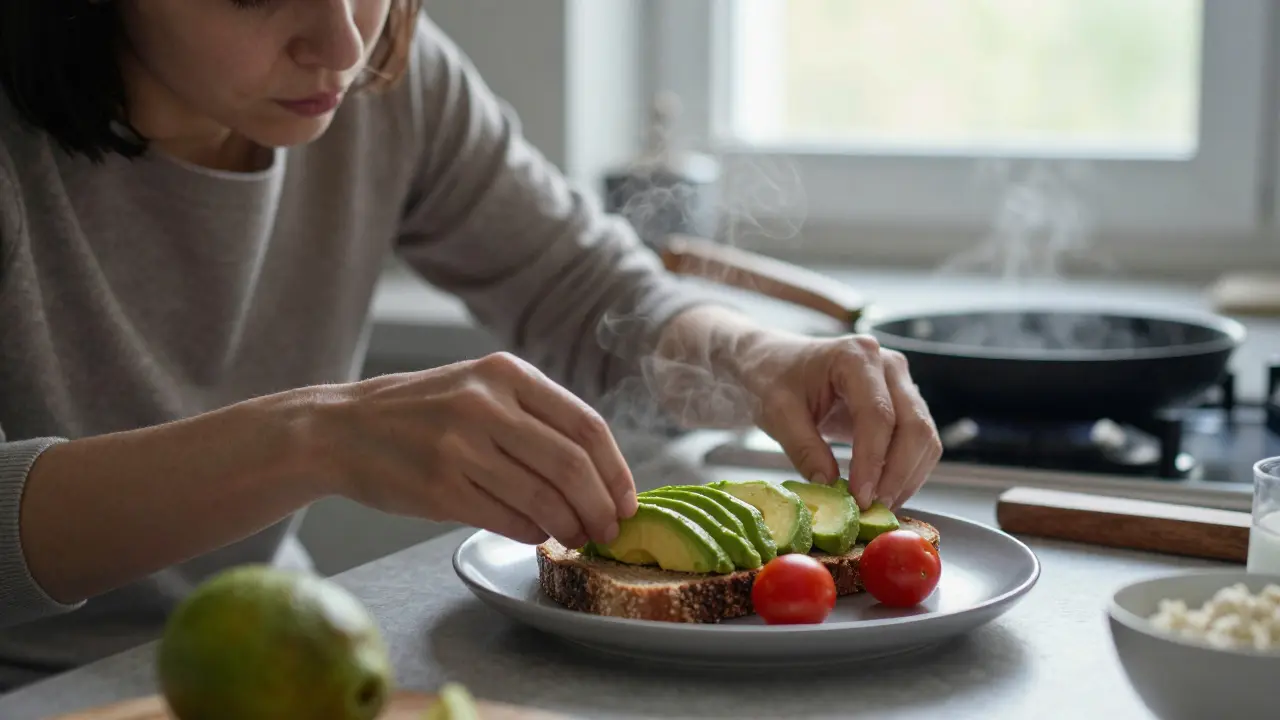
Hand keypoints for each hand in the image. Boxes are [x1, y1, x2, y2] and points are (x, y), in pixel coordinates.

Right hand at [315, 352, 636, 547]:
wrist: (339, 429)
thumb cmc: (420, 413)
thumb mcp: (477, 387)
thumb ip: (533, 415)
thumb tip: (599, 470)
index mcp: (505, 373)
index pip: (587, 425)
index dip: (617, 470)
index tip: (627, 499)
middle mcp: (485, 405)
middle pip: (572, 465)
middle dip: (601, 506)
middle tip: (609, 530)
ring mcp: (460, 447)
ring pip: (544, 498)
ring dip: (571, 526)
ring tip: (578, 537)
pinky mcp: (439, 488)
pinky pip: (508, 519)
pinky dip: (533, 533)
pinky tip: (538, 534)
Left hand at [740, 332, 942, 510]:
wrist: (775, 361)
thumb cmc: (774, 378)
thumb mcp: (777, 412)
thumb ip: (804, 448)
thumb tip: (830, 487)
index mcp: (855, 356)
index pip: (878, 414)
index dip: (872, 460)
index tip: (860, 497)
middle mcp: (888, 365)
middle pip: (913, 425)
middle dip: (897, 474)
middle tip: (873, 509)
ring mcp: (900, 382)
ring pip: (923, 436)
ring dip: (907, 477)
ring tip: (878, 507)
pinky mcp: (903, 403)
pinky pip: (918, 441)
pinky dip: (907, 471)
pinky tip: (883, 492)